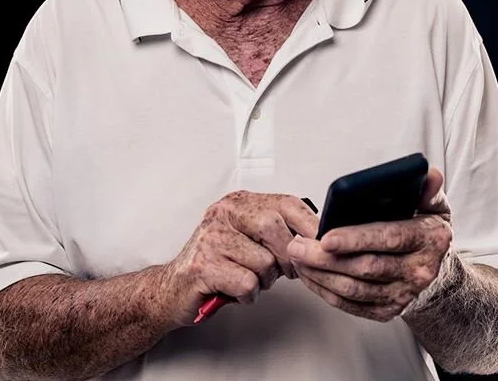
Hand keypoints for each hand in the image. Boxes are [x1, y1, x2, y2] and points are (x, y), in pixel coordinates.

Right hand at [162, 190, 318, 326]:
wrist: (173, 288)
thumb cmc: (218, 264)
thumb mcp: (248, 239)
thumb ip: (276, 232)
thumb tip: (317, 239)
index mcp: (238, 203)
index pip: (286, 203)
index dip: (310, 224)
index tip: (324, 243)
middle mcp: (223, 213)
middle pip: (275, 227)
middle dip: (287, 257)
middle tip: (283, 272)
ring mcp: (211, 237)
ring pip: (264, 261)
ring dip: (264, 280)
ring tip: (247, 280)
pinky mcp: (204, 265)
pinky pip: (247, 283)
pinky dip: (248, 295)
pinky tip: (235, 292)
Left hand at [287, 167, 452, 321]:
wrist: (439, 272)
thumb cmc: (426, 231)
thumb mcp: (434, 204)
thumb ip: (427, 188)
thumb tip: (428, 174)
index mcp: (428, 240)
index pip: (388, 238)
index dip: (355, 239)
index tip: (326, 236)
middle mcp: (418, 271)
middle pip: (366, 267)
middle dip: (326, 258)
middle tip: (297, 245)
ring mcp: (403, 295)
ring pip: (355, 289)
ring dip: (321, 275)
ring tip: (297, 257)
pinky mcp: (388, 310)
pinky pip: (352, 305)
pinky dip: (327, 291)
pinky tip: (310, 276)